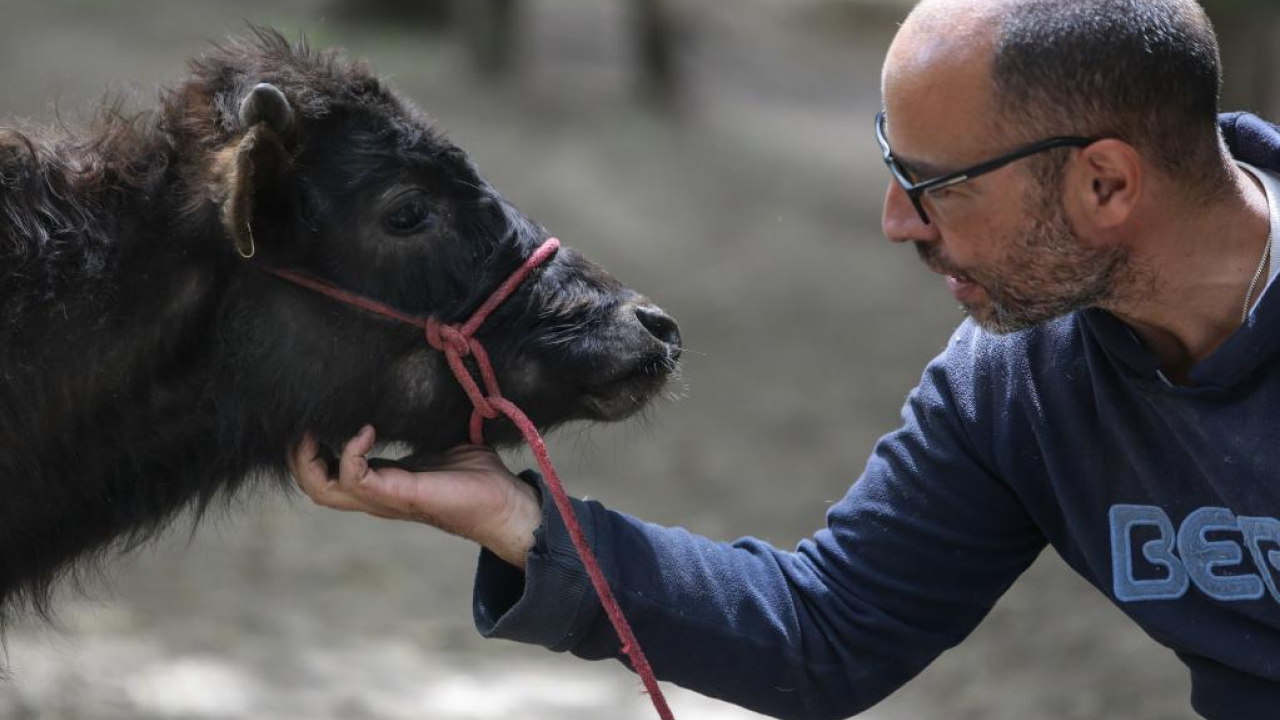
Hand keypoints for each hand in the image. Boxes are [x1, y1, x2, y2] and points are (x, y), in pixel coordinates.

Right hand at [288, 425, 541, 568]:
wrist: (505, 504)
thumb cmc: (477, 478)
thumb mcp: (440, 444)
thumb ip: (419, 428)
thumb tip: (418, 393)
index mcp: (381, 481)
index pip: (328, 474)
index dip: (312, 449)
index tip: (317, 416)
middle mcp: (376, 494)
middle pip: (313, 487)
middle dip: (298, 456)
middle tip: (303, 425)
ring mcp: (384, 498)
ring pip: (322, 491)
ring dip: (310, 458)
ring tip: (316, 430)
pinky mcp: (399, 495)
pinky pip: (356, 479)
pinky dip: (351, 452)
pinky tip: (366, 430)